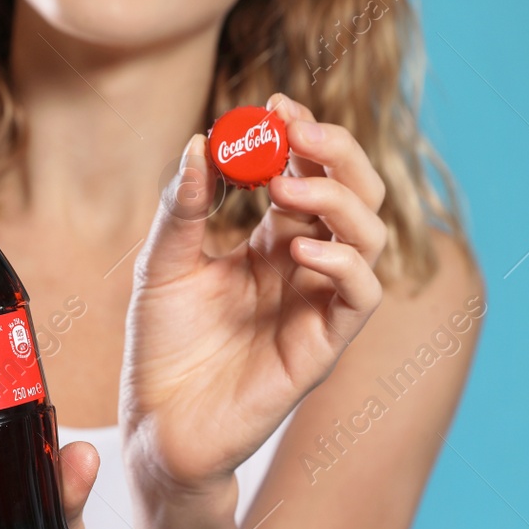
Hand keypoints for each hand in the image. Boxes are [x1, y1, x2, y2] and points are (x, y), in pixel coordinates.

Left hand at [120, 94, 388, 494]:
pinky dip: (342, 261)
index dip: (301, 134)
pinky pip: (360, 296)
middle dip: (334, 150)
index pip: (309, 173)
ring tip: (284, 186)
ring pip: (371, 236)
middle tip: (294, 127)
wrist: (157, 426)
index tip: (274, 102)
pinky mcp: (322, 347)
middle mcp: (304, 268)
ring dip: (337, 198)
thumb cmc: (162, 348)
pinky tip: (299, 247)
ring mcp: (317, 305)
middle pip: (354, 193)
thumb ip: (184, 209)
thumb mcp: (162, 265)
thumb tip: (199, 142)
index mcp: (271, 243)